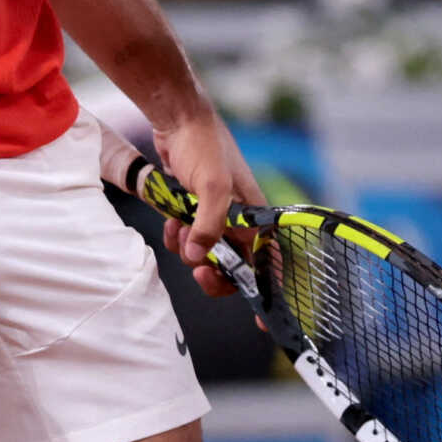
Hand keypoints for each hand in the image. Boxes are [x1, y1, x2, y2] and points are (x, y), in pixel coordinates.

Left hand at [152, 105, 265, 297]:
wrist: (179, 119)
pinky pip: (187, 238)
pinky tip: (171, 218)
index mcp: (256, 215)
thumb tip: (198, 257)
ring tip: (179, 227)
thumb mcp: (211, 186)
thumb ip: (208, 224)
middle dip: (215, 273)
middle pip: (235, 266)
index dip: (268, 291)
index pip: (270, 261)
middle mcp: (241, 219)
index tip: (261, 321)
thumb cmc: (205, 146)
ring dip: (189, 249)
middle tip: (200, 274)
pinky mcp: (195, 210)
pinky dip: (177, 235)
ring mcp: (217, 215)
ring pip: (206, 253)